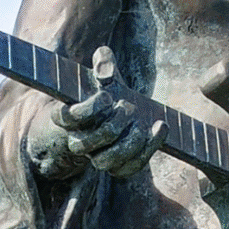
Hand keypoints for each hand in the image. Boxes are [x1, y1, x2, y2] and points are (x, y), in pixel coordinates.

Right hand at [27, 46, 166, 179]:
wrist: (120, 113)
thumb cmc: (108, 91)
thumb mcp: (105, 74)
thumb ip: (104, 62)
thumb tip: (105, 66)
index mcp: (68, 117)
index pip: (67, 118)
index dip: (87, 109)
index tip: (107, 96)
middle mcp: (78, 141)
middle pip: (83, 145)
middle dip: (109, 127)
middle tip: (127, 107)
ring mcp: (97, 157)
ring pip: (104, 162)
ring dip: (126, 143)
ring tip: (140, 124)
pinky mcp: (119, 167)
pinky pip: (130, 167)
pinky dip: (148, 148)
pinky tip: (160, 128)